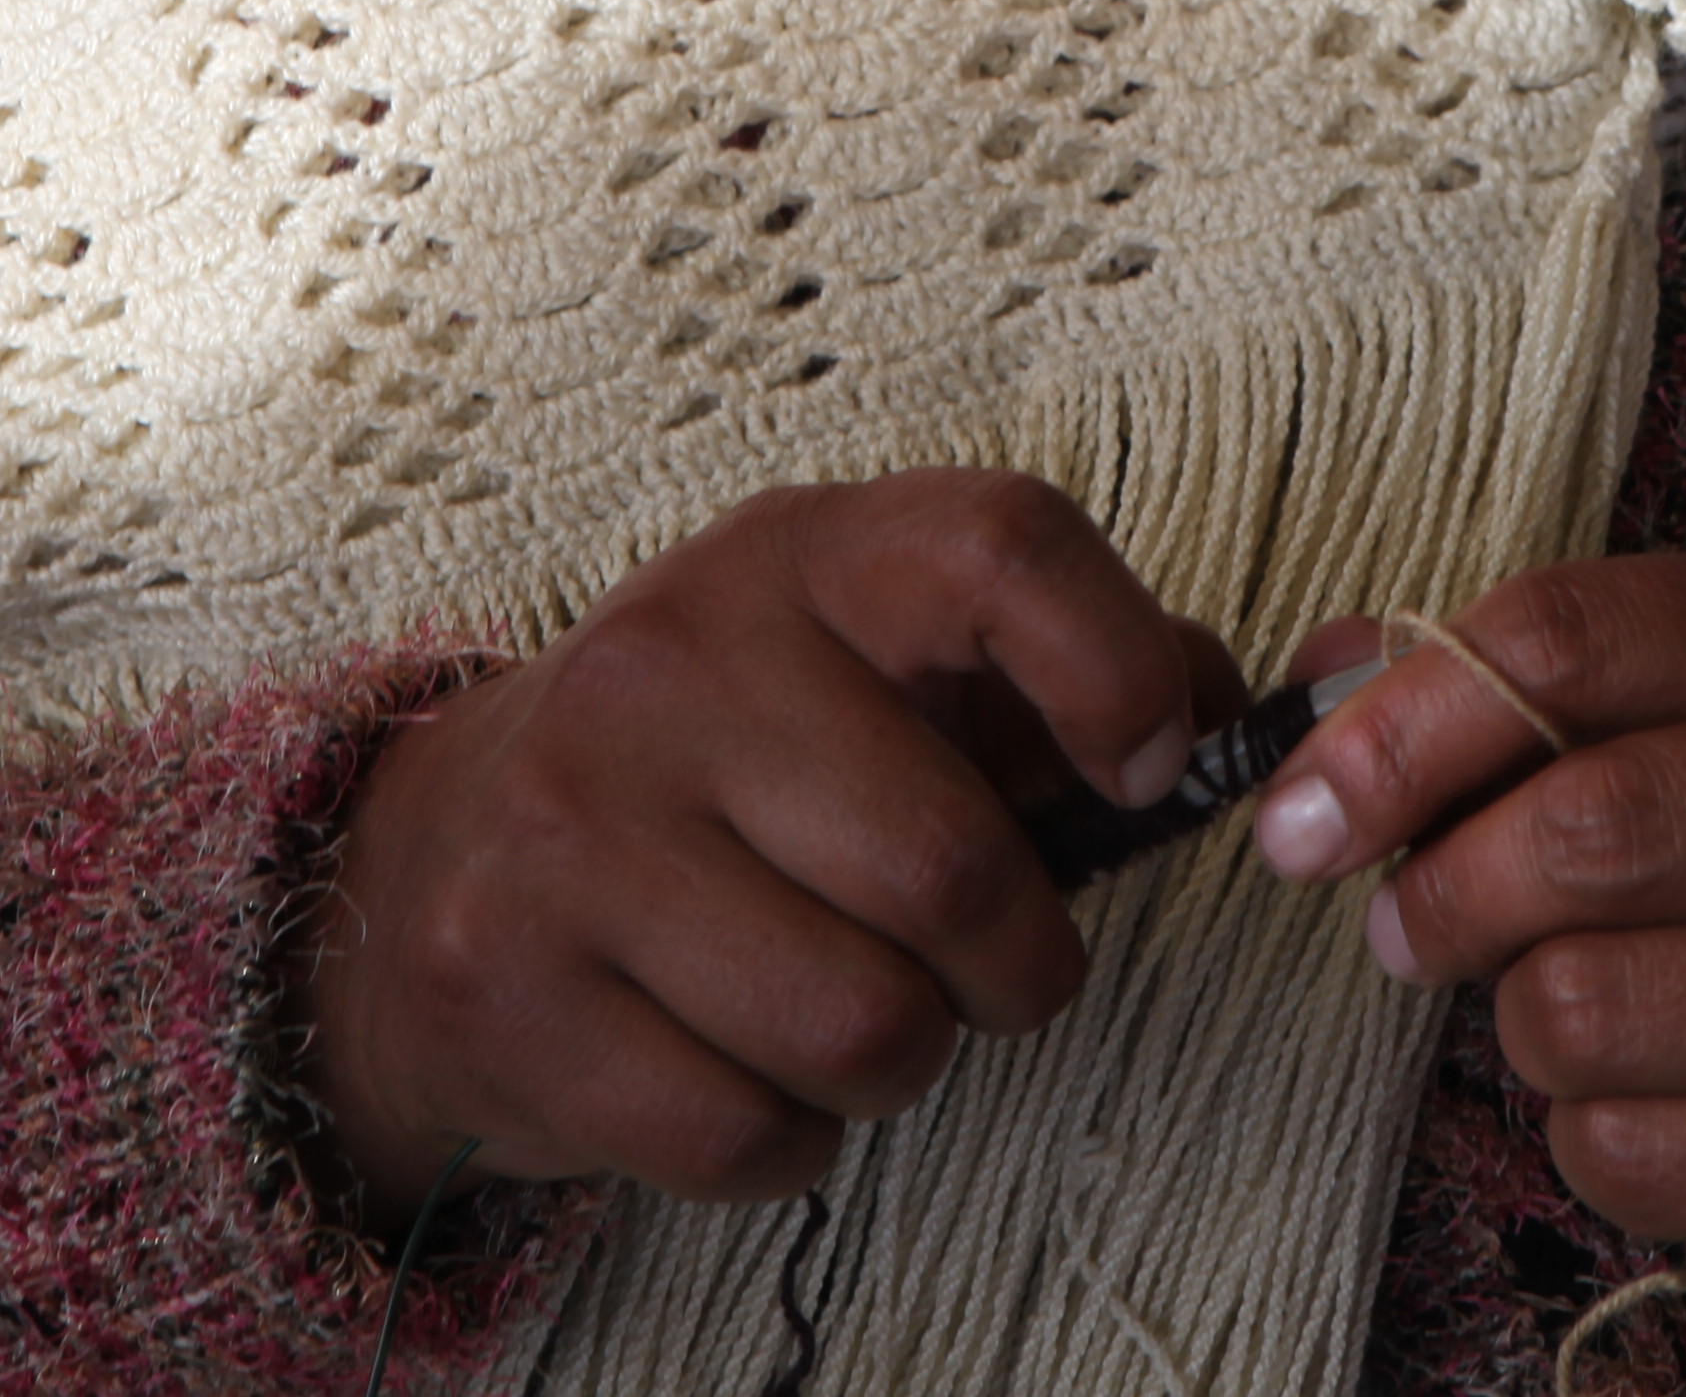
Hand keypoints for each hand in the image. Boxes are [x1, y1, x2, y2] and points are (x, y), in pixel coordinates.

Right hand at [293, 471, 1227, 1216]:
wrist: (440, 849)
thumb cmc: (729, 760)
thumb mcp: (878, 659)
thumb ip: (1064, 672)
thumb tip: (1246, 708)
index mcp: (798, 559)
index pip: (1000, 545)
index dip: (1116, 666)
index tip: (1144, 762)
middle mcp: (672, 668)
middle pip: (952, 865)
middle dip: (1019, 963)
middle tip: (985, 962)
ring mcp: (572, 831)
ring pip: (863, 1026)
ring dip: (903, 1061)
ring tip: (850, 1008)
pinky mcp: (513, 991)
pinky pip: (748, 1135)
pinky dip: (788, 1140)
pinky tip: (743, 1062)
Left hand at [1246, 556, 1685, 1360]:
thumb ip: (1536, 680)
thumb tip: (1310, 690)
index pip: (1569, 639)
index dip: (1398, 728)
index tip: (1301, 807)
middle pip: (1580, 832)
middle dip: (1442, 893)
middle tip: (1411, 923)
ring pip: (1589, 1012)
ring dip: (1527, 1025)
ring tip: (1577, 1007)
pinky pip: (1640, 1159)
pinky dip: (1595, 1140)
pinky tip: (1658, 1102)